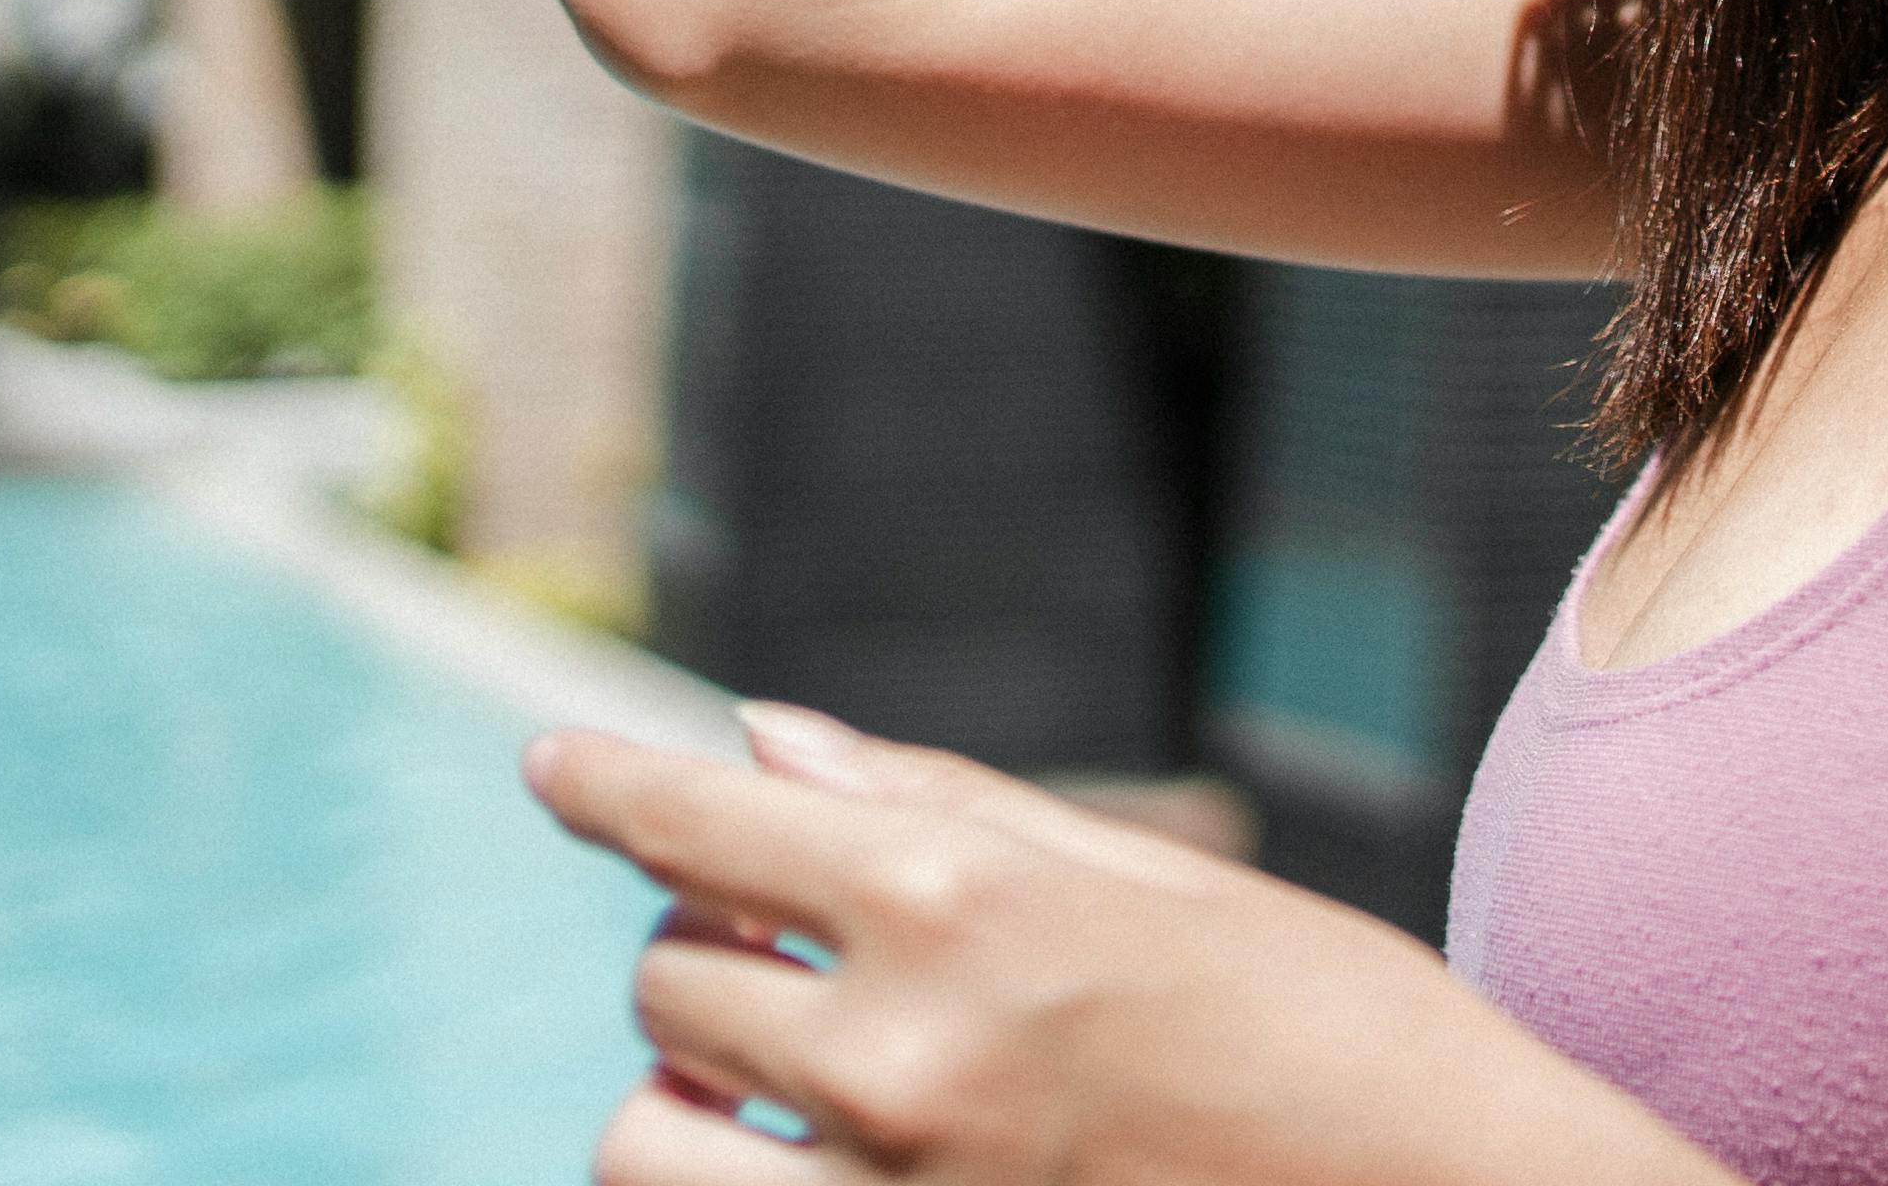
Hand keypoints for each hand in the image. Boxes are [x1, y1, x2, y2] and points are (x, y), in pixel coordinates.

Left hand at [524, 706, 1721, 1183]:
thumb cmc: (1332, 1026)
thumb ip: (941, 812)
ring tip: (763, 1088)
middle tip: (786, 956)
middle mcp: (902, 1058)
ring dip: (683, 1104)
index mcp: (966, 907)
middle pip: (669, 983)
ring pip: (645, 1142)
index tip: (555, 768)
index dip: (610, 787)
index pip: (704, 827)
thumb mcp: (1153, 888)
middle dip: (706, 955)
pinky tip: (803, 1161)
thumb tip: (765, 742)